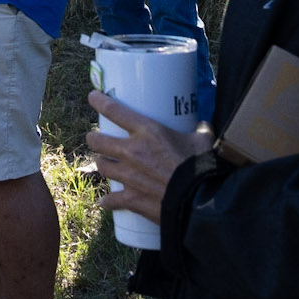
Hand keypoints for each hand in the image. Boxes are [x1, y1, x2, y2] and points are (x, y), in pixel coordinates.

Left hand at [84, 90, 215, 219]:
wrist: (201, 201)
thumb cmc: (201, 167)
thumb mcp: (202, 141)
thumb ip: (200, 131)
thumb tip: (205, 127)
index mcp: (148, 131)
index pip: (114, 110)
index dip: (99, 101)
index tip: (93, 97)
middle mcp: (132, 151)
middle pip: (97, 140)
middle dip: (94, 138)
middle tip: (97, 138)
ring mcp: (128, 176)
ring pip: (101, 166)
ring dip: (103, 164)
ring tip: (106, 163)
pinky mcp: (131, 198)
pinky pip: (111, 200)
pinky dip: (109, 201)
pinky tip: (107, 202)